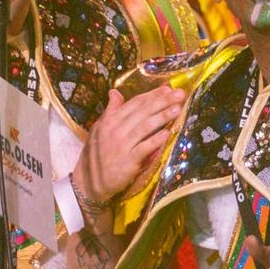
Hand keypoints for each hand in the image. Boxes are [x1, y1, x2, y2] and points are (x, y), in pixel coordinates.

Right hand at [78, 85, 186, 207]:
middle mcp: (116, 129)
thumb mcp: (99, 128)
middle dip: (162, 101)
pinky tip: (167, 134)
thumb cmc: (97, 153)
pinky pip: (144, 148)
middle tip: (180, 94)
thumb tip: (114, 92)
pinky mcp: (128, 161)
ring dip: (162, 117)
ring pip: (145, 127)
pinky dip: (155, 141)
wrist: (90, 180)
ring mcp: (122, 145)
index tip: (168, 88)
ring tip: (177, 109)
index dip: (152, 95)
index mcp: (110, 120)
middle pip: (143, 112)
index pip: (135, 103)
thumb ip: (110, 110)